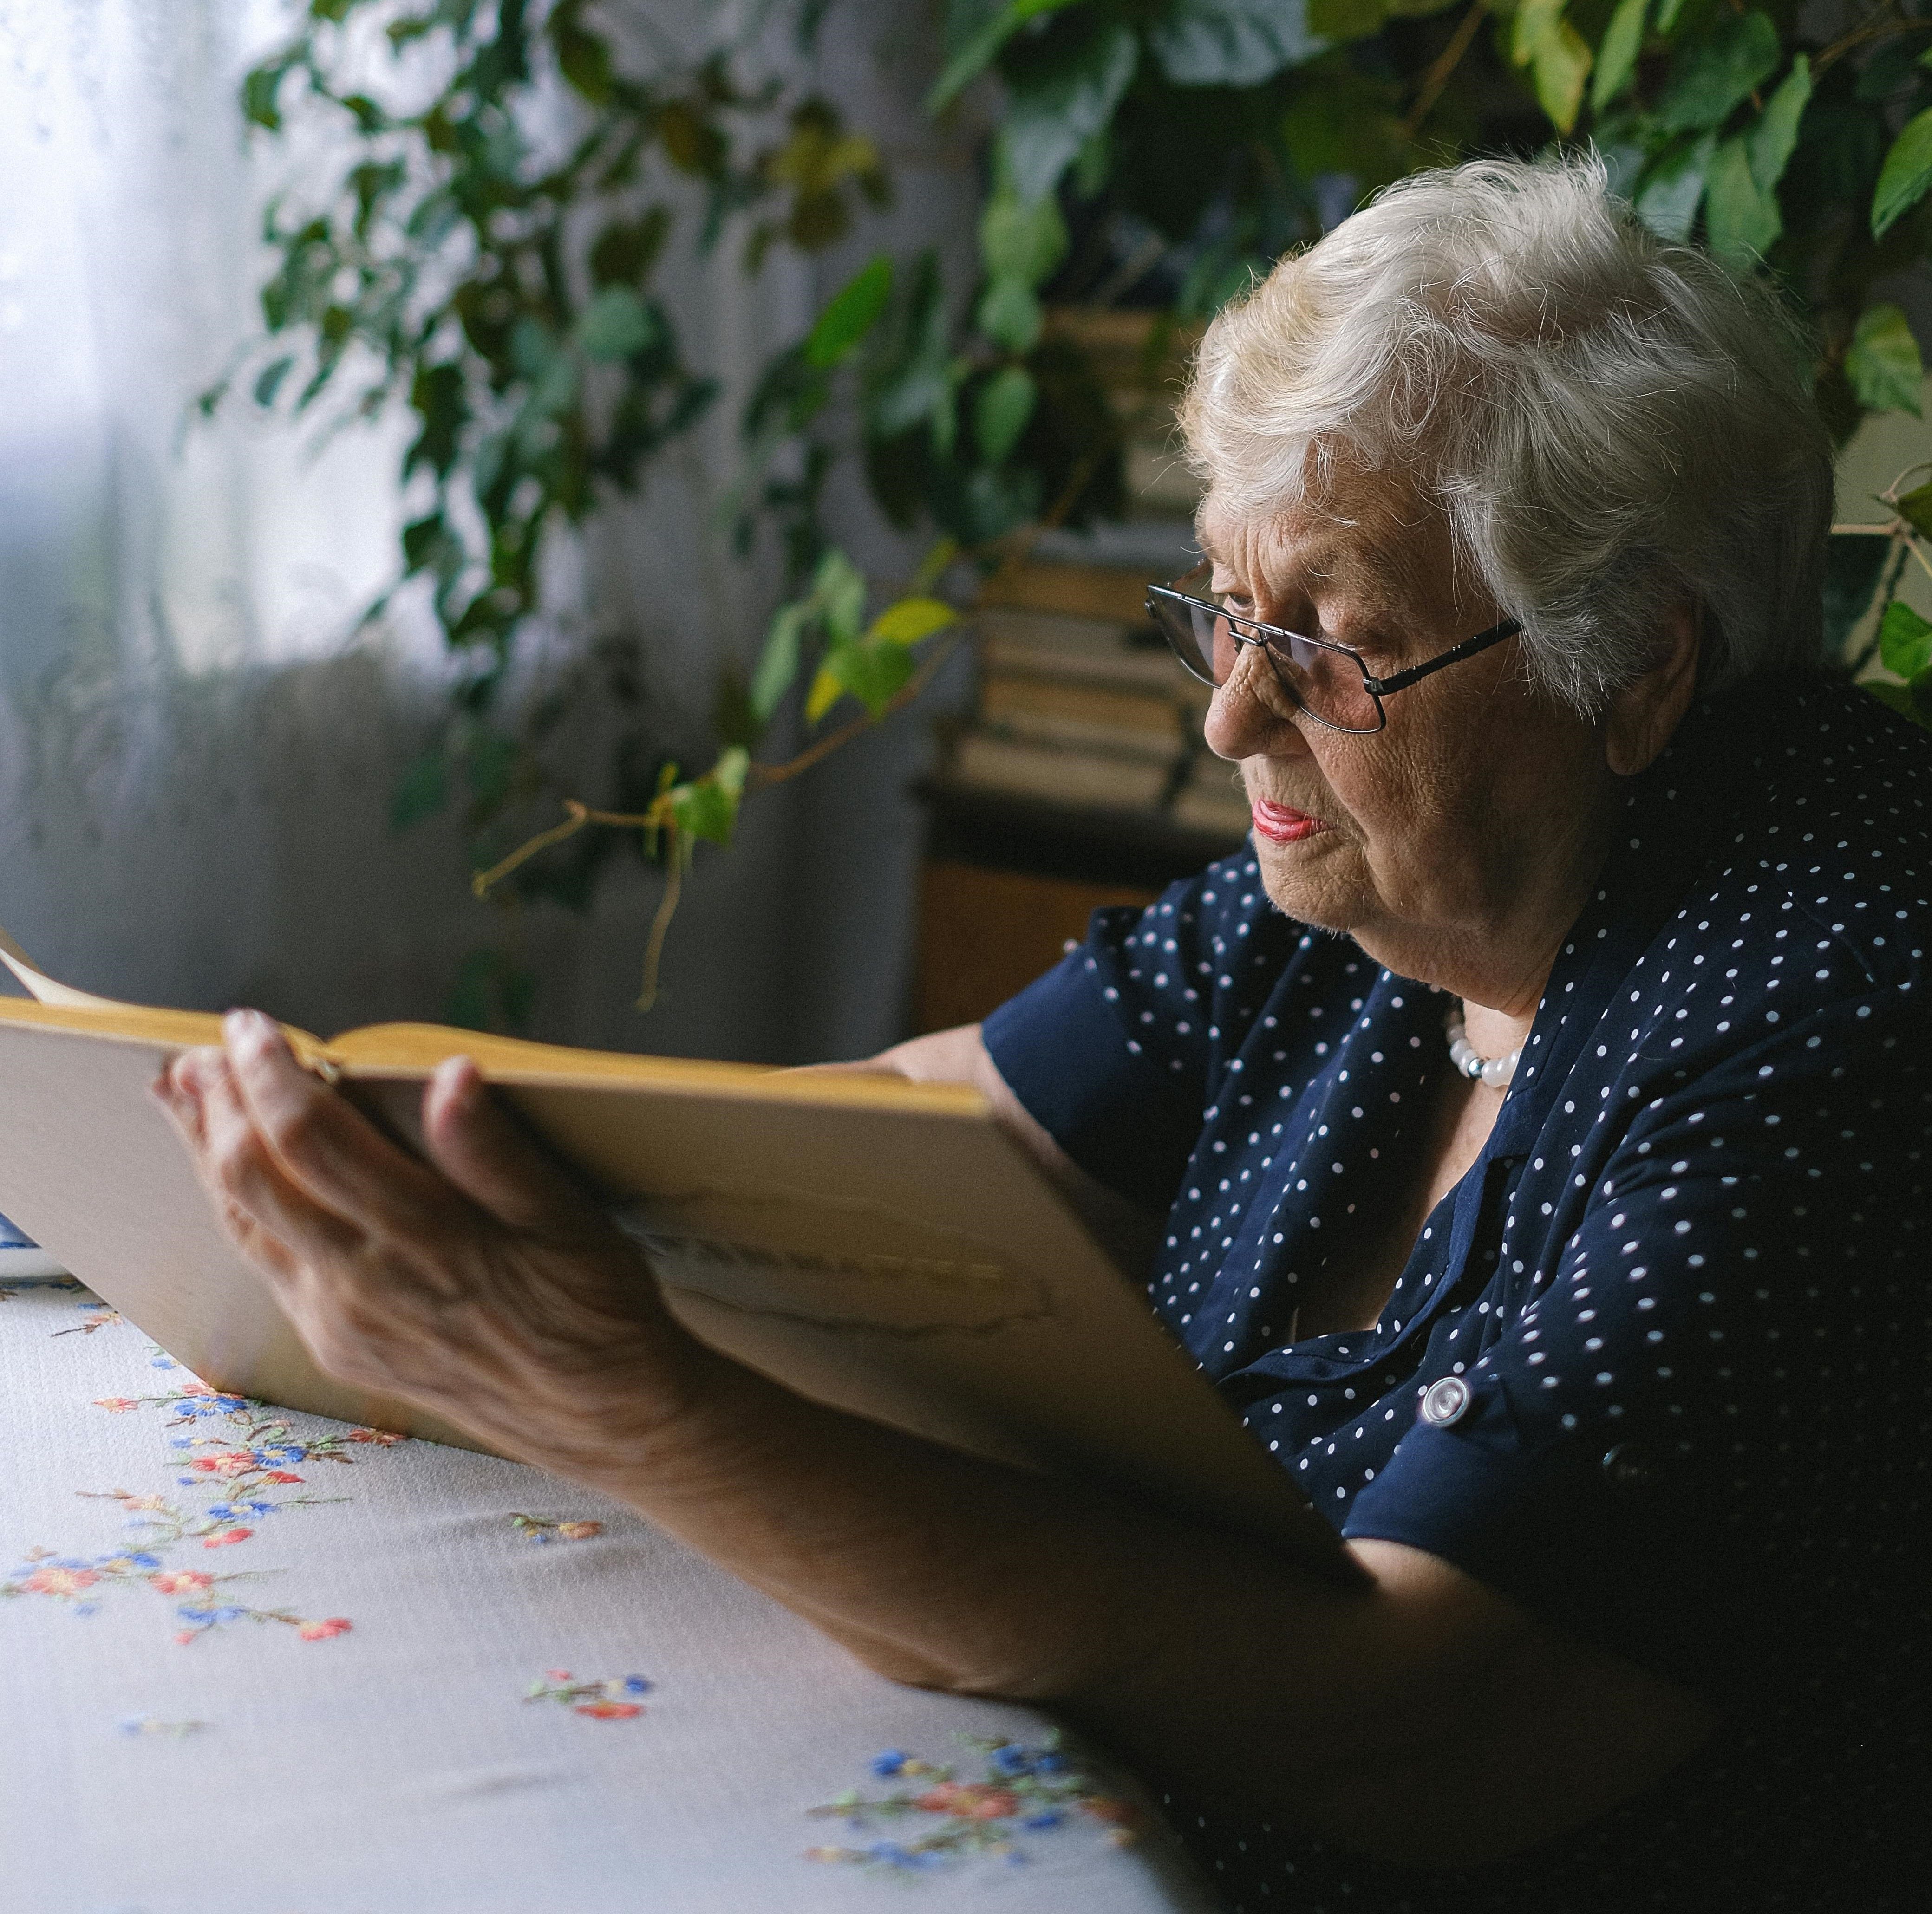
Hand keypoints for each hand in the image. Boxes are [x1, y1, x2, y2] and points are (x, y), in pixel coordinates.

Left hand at [152, 1009, 717, 1473]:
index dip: (269, 1075)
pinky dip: (238, 1212)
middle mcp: (363, 1283)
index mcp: (420, 1235)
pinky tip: (239, 1189)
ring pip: (243, 1227)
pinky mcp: (342, 1350)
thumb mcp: (568, 1219)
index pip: (310, 1137)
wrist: (602, 1418)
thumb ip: (496, 1150)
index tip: (252, 1026)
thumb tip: (452, 1075)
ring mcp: (342, 1323)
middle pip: (252, 1180)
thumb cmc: (595, 1309)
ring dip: (206, 1158)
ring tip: (183, 1104)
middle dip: (215, 1108)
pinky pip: (267, 1270)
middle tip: (195, 1054)